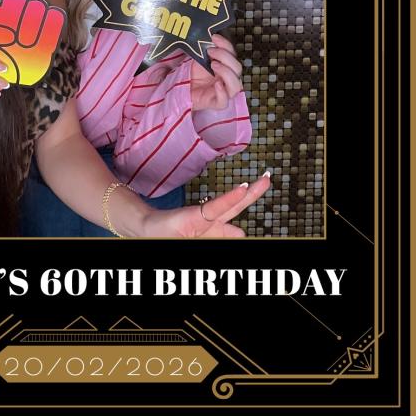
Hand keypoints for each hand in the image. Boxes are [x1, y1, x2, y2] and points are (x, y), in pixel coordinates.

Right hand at [140, 173, 270, 237]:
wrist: (147, 228)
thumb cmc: (172, 234)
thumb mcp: (201, 237)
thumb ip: (221, 233)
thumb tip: (241, 232)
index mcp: (214, 226)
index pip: (234, 211)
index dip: (246, 198)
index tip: (260, 187)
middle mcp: (212, 219)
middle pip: (238, 204)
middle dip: (254, 192)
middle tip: (268, 178)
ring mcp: (206, 217)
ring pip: (232, 204)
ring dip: (249, 193)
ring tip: (265, 180)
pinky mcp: (195, 215)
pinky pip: (216, 208)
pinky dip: (230, 199)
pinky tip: (242, 189)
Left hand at [190, 34, 243, 110]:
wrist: (177, 89)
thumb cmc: (189, 73)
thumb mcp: (196, 57)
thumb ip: (202, 48)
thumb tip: (203, 34)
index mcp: (225, 66)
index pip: (233, 55)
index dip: (226, 45)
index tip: (213, 37)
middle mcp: (226, 79)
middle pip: (237, 68)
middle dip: (225, 57)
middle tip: (210, 51)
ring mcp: (222, 92)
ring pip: (236, 85)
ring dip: (227, 72)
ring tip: (213, 65)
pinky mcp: (214, 103)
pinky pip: (224, 102)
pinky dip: (222, 93)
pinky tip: (216, 84)